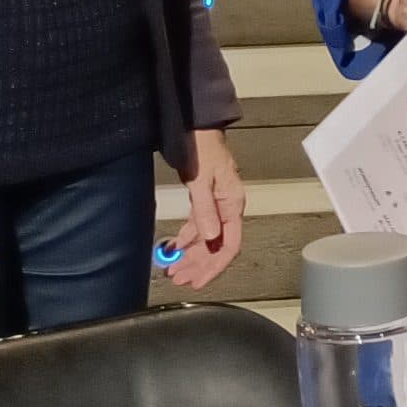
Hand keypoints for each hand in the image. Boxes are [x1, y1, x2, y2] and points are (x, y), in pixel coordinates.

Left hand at [163, 126, 244, 289]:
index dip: (214, 266)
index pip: (229, 245)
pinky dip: (187, 237)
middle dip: (198, 264)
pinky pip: (199, 226)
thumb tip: (209, 237)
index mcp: (233, 204)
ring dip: (191, 254)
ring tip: (173, 268)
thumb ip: (204, 210)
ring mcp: (217, 205)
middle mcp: (228, 208)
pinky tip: (174, 246)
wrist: (196, 125)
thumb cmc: (202, 148)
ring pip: (206, 238)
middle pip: (216, 246)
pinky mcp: (205, 200)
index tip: (198, 280)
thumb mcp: (201, 180)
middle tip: (178, 278)